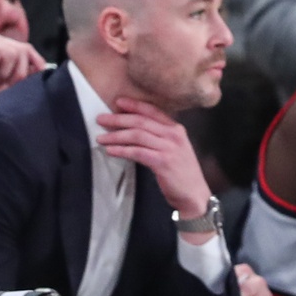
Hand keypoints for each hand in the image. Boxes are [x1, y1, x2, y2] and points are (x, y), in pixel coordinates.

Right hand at [0, 30, 43, 121]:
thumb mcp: (0, 82)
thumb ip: (17, 74)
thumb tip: (43, 71)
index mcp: (0, 44)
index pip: (28, 49)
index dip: (35, 64)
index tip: (32, 81)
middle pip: (22, 52)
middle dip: (18, 73)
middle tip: (2, 83)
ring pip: (11, 54)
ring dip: (2, 73)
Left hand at [96, 98, 212, 229]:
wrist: (194, 194)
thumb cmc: (182, 172)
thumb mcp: (175, 149)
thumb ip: (160, 138)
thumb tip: (134, 130)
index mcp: (177, 129)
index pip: (153, 111)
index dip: (135, 105)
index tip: (118, 102)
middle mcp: (174, 135)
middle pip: (141, 122)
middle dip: (119, 119)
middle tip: (101, 119)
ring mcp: (169, 148)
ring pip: (137, 135)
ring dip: (116, 135)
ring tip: (101, 138)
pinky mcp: (163, 162)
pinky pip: (138, 152)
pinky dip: (122, 150)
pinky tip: (111, 151)